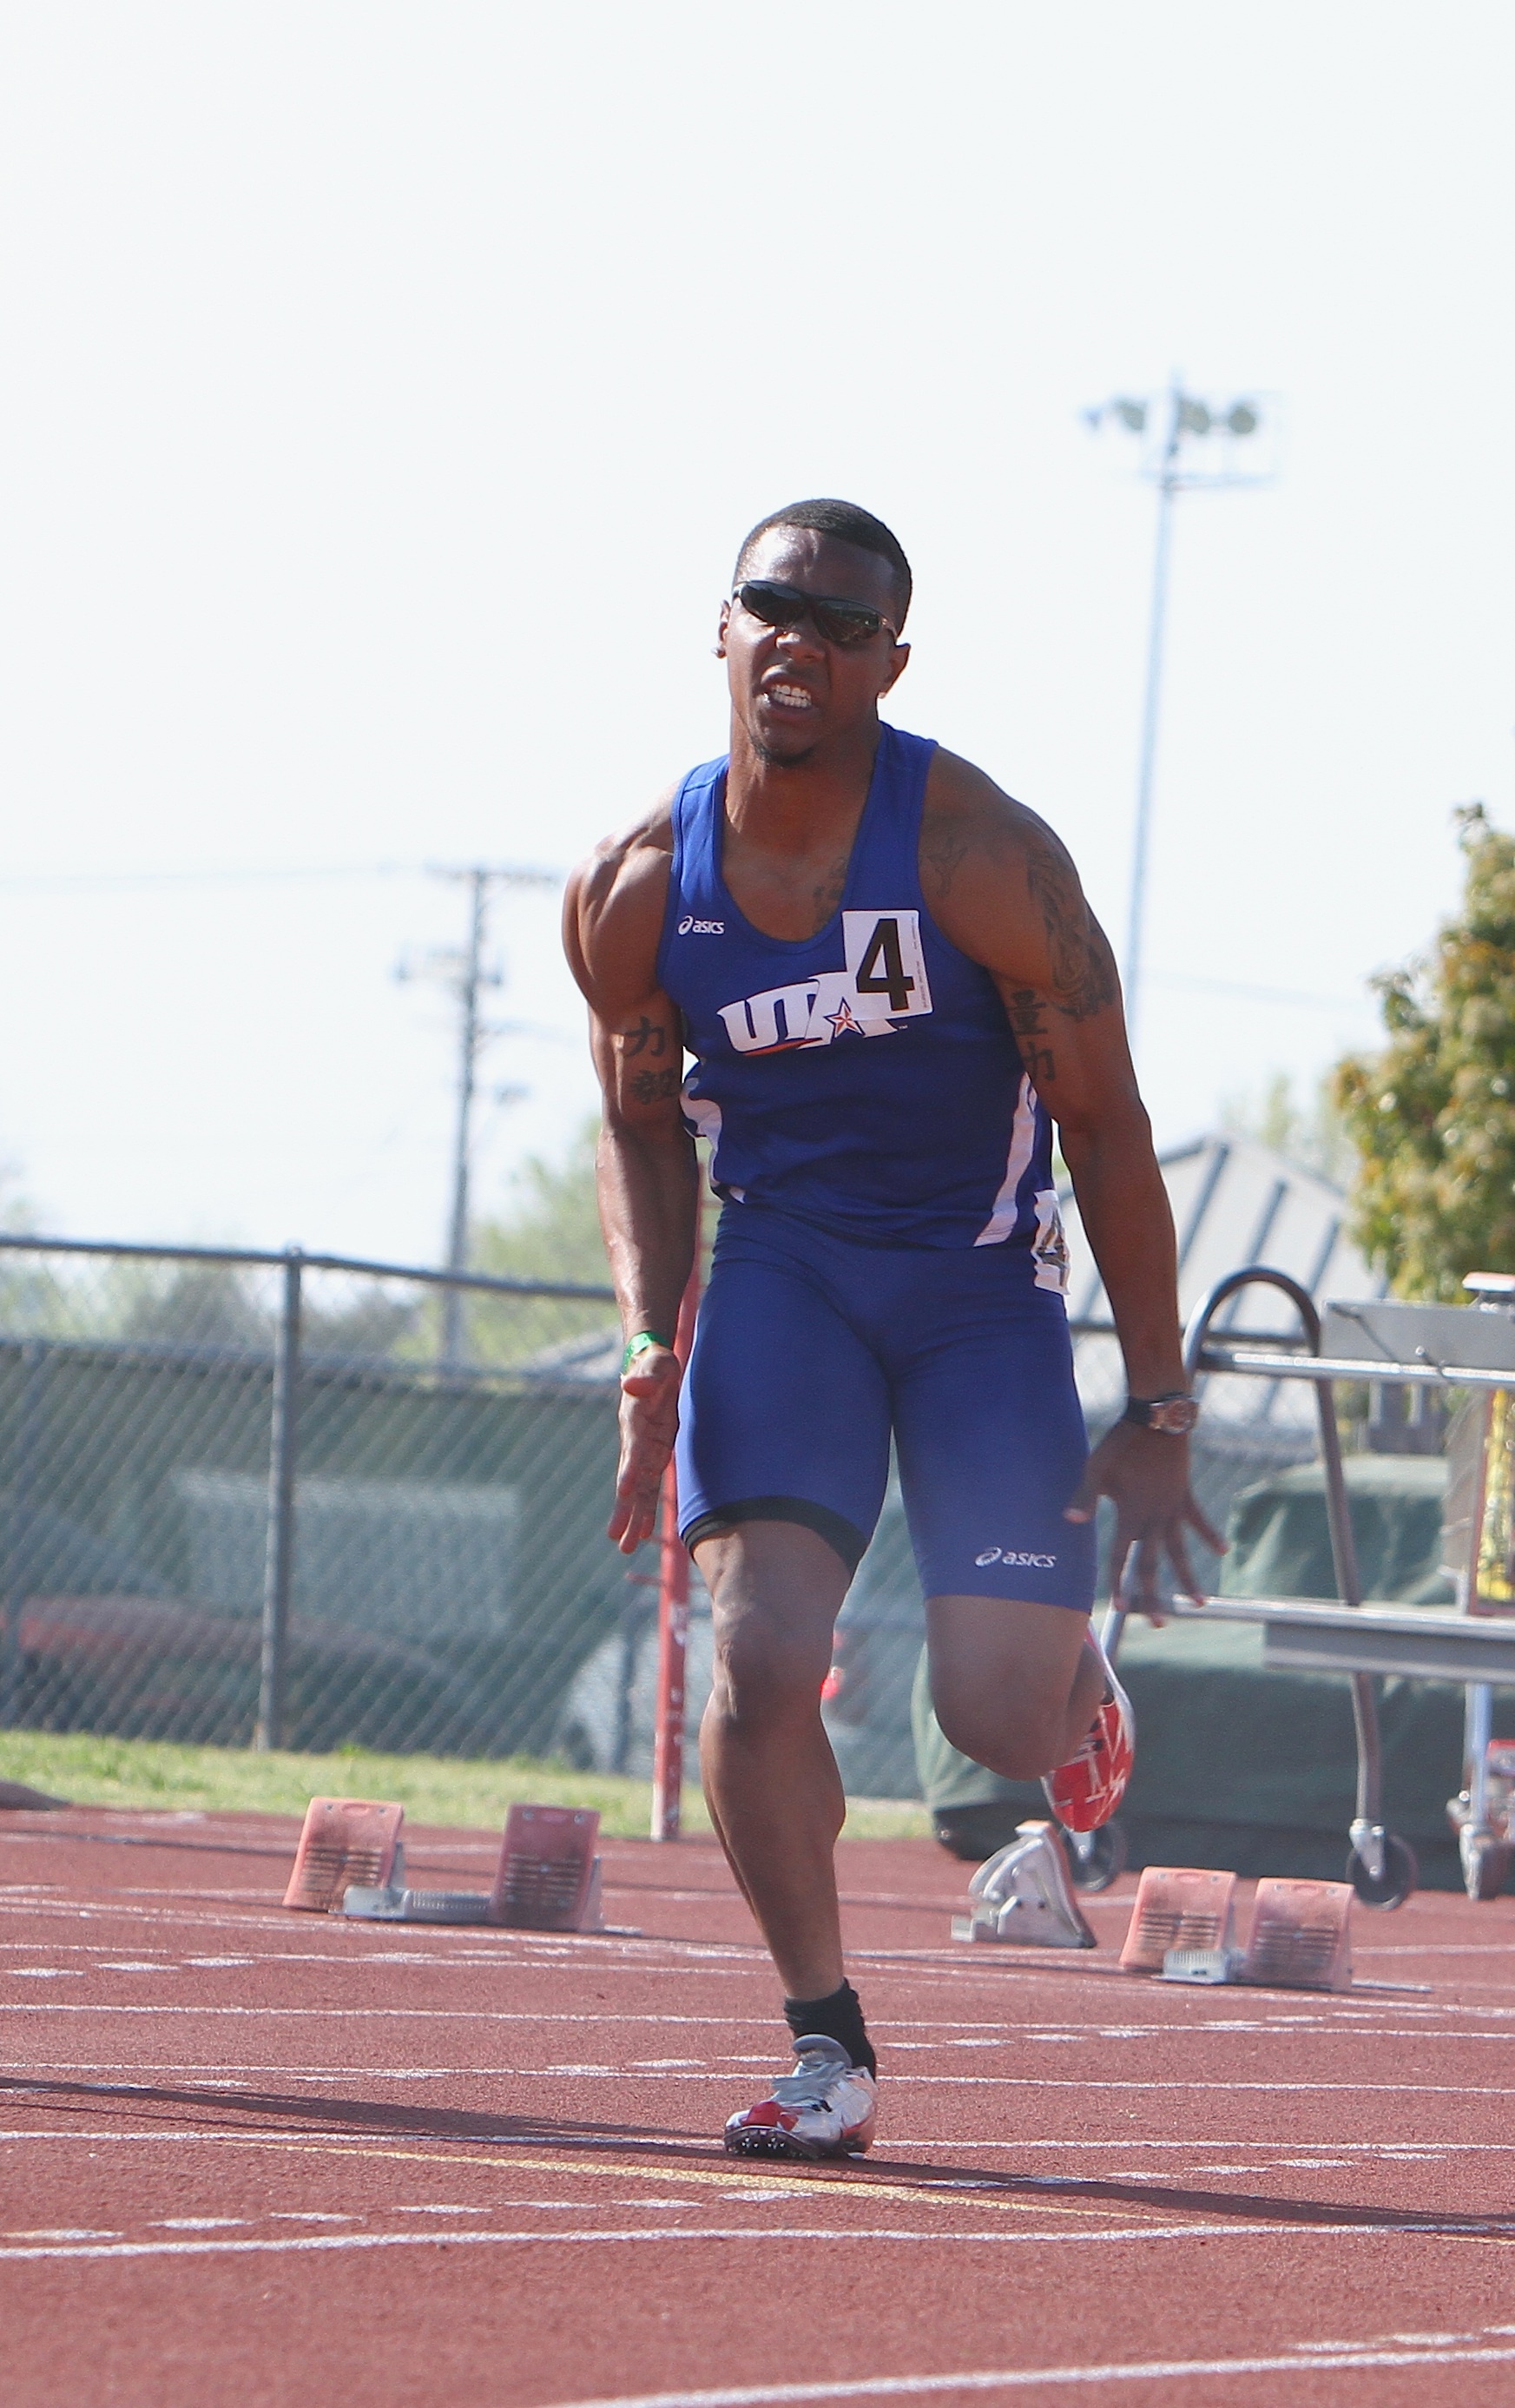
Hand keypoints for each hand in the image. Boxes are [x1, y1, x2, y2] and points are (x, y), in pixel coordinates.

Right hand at [608, 1345, 681, 1554]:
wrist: (654, 1364)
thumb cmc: (657, 1363)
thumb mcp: (658, 1364)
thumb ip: (647, 1375)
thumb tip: (630, 1384)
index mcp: (635, 1420)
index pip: (633, 1449)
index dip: (629, 1469)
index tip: (624, 1491)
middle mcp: (636, 1441)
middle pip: (629, 1479)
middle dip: (624, 1509)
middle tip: (616, 1538)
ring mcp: (645, 1450)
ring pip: (639, 1490)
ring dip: (634, 1517)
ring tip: (626, 1547)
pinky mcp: (655, 1453)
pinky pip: (650, 1486)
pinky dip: (647, 1508)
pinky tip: (643, 1533)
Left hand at [1063, 1423, 1223, 1620]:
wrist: (1157, 1419)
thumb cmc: (1121, 1443)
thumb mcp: (1096, 1468)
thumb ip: (1085, 1496)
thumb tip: (1071, 1521)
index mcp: (1132, 1514)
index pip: (1122, 1556)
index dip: (1118, 1583)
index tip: (1119, 1608)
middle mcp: (1155, 1517)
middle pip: (1153, 1563)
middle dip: (1154, 1595)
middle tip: (1158, 1624)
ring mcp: (1174, 1508)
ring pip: (1180, 1550)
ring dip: (1188, 1577)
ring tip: (1199, 1604)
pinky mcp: (1185, 1495)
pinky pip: (1199, 1520)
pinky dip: (1210, 1535)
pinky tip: (1223, 1550)